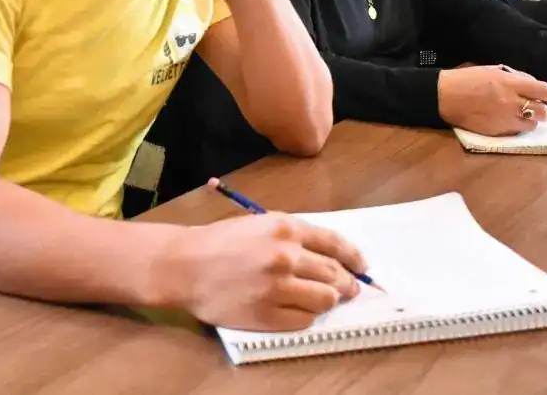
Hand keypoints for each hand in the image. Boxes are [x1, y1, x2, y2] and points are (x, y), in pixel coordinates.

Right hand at [160, 212, 365, 330]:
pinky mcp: (268, 313)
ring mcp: (277, 286)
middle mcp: (286, 255)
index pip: (334, 244)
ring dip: (328, 300)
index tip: (362, 266)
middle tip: (350, 290)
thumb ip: (293, 237)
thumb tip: (328, 255)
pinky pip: (304, 320)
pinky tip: (297, 310)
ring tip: (322, 300)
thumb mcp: (259, 225)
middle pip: (334, 273)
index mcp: (285, 228)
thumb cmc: (220, 242)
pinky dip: (306, 316)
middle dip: (347, 283)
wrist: (185, 265)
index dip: (354, 257)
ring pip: (325, 299)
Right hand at [437, 65, 546, 135]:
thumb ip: (514, 78)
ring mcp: (504, 119)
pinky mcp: (497, 131)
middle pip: (542, 111)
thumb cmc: (467, 79)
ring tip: (528, 116)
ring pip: (532, 124)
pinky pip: (517, 132)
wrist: (445, 96)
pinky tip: (513, 121)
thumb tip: (532, 85)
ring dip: (533, 120)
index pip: (543, 90)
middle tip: (545, 108)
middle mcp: (511, 102)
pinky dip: (519, 127)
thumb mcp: (493, 71)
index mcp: (509, 83)